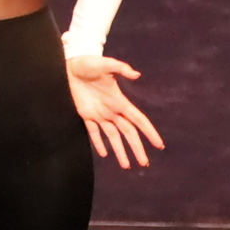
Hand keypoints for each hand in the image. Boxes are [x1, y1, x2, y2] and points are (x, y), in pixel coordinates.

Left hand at [65, 54, 161, 168]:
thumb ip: (120, 68)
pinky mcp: (86, 114)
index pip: (138, 120)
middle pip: (128, 133)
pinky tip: (104, 154)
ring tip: (126, 166)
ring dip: (120, 151)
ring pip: (113, 137)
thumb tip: (136, 75)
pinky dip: (99, 143)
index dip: (149, 132)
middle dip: (137, 148)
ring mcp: (99, 114)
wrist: (71, 64)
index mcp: (119, 101)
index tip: (158, 145)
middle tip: (144, 164)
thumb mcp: (105, 64)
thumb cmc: (89, 63)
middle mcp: (112, 111)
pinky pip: (94, 132)